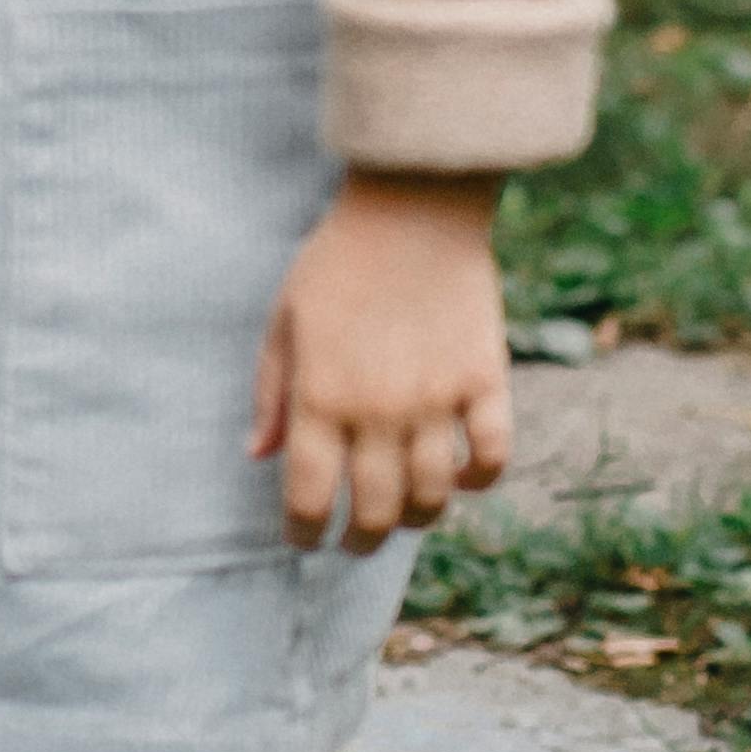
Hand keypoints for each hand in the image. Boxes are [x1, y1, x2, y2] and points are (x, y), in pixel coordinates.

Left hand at [251, 173, 511, 551]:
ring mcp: (435, 400)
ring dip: (417, 518)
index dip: (304, 534)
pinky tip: (461, 478)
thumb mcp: (284, 321)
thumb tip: (259, 456)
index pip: (310, 498)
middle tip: (356, 541)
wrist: (412, 210)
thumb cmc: (337, 262)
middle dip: (361, 540)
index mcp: (320, 398)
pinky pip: (492, 455)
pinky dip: (479, 479)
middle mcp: (378, 411)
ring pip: (433, 497)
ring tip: (404, 515)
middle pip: (375, 512)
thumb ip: (270, 393)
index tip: (305, 540)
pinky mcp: (483, 381)